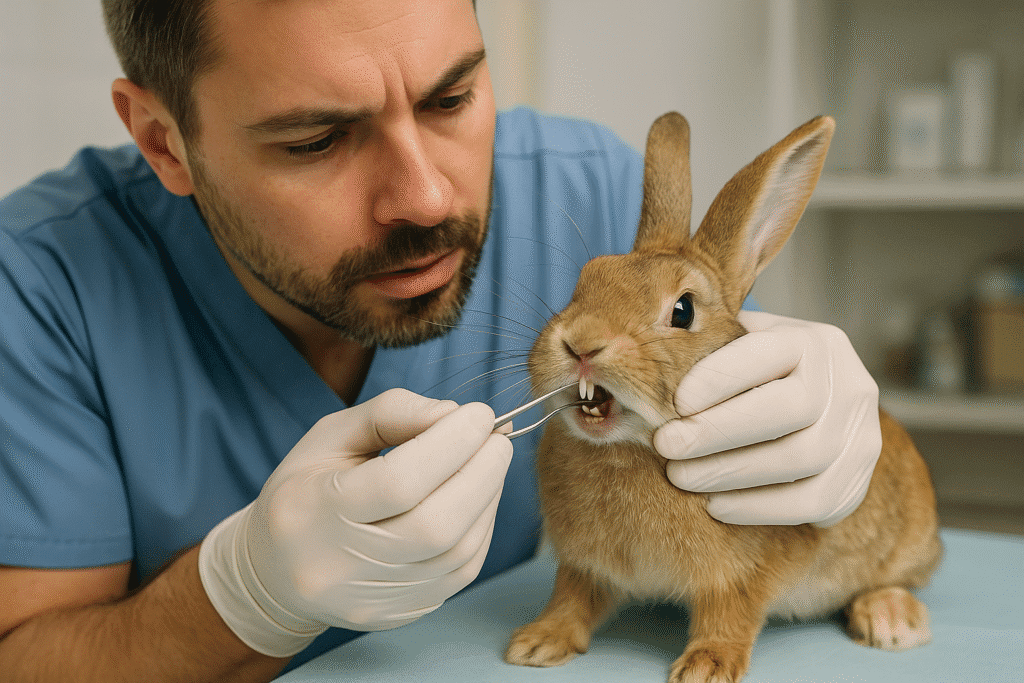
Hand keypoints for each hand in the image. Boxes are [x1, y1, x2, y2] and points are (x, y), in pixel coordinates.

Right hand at [198, 389, 512, 656]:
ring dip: (489, 499)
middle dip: (482, 472)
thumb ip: (390, 414)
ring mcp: (375, 598)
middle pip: (436, 523)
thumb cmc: (307, 489)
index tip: (479, 414)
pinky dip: (482, 528)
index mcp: (315, 511)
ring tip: (491, 462)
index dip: (450, 443)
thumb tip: (452, 414)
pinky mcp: (401, 614)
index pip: (398, 481)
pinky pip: (461, 572)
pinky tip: (480, 498)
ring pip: (457, 552)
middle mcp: (343, 565)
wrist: (275, 572)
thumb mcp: (330, 436)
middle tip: (497, 439)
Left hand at [653, 310, 881, 526]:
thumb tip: (642, 358)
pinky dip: (760, 507)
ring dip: (732, 472)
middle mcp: (847, 382)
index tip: (676, 402)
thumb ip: (707, 348)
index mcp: (813, 341)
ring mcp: (861, 432)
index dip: (720, 378)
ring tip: (681, 477)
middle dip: (718, 431)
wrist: (819, 412)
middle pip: (788, 408)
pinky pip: (814, 502)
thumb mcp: (740, 348)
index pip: (768, 353)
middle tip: (667, 445)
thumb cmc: (757, 377)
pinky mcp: (859, 478)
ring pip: (801, 457)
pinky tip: (717, 506)